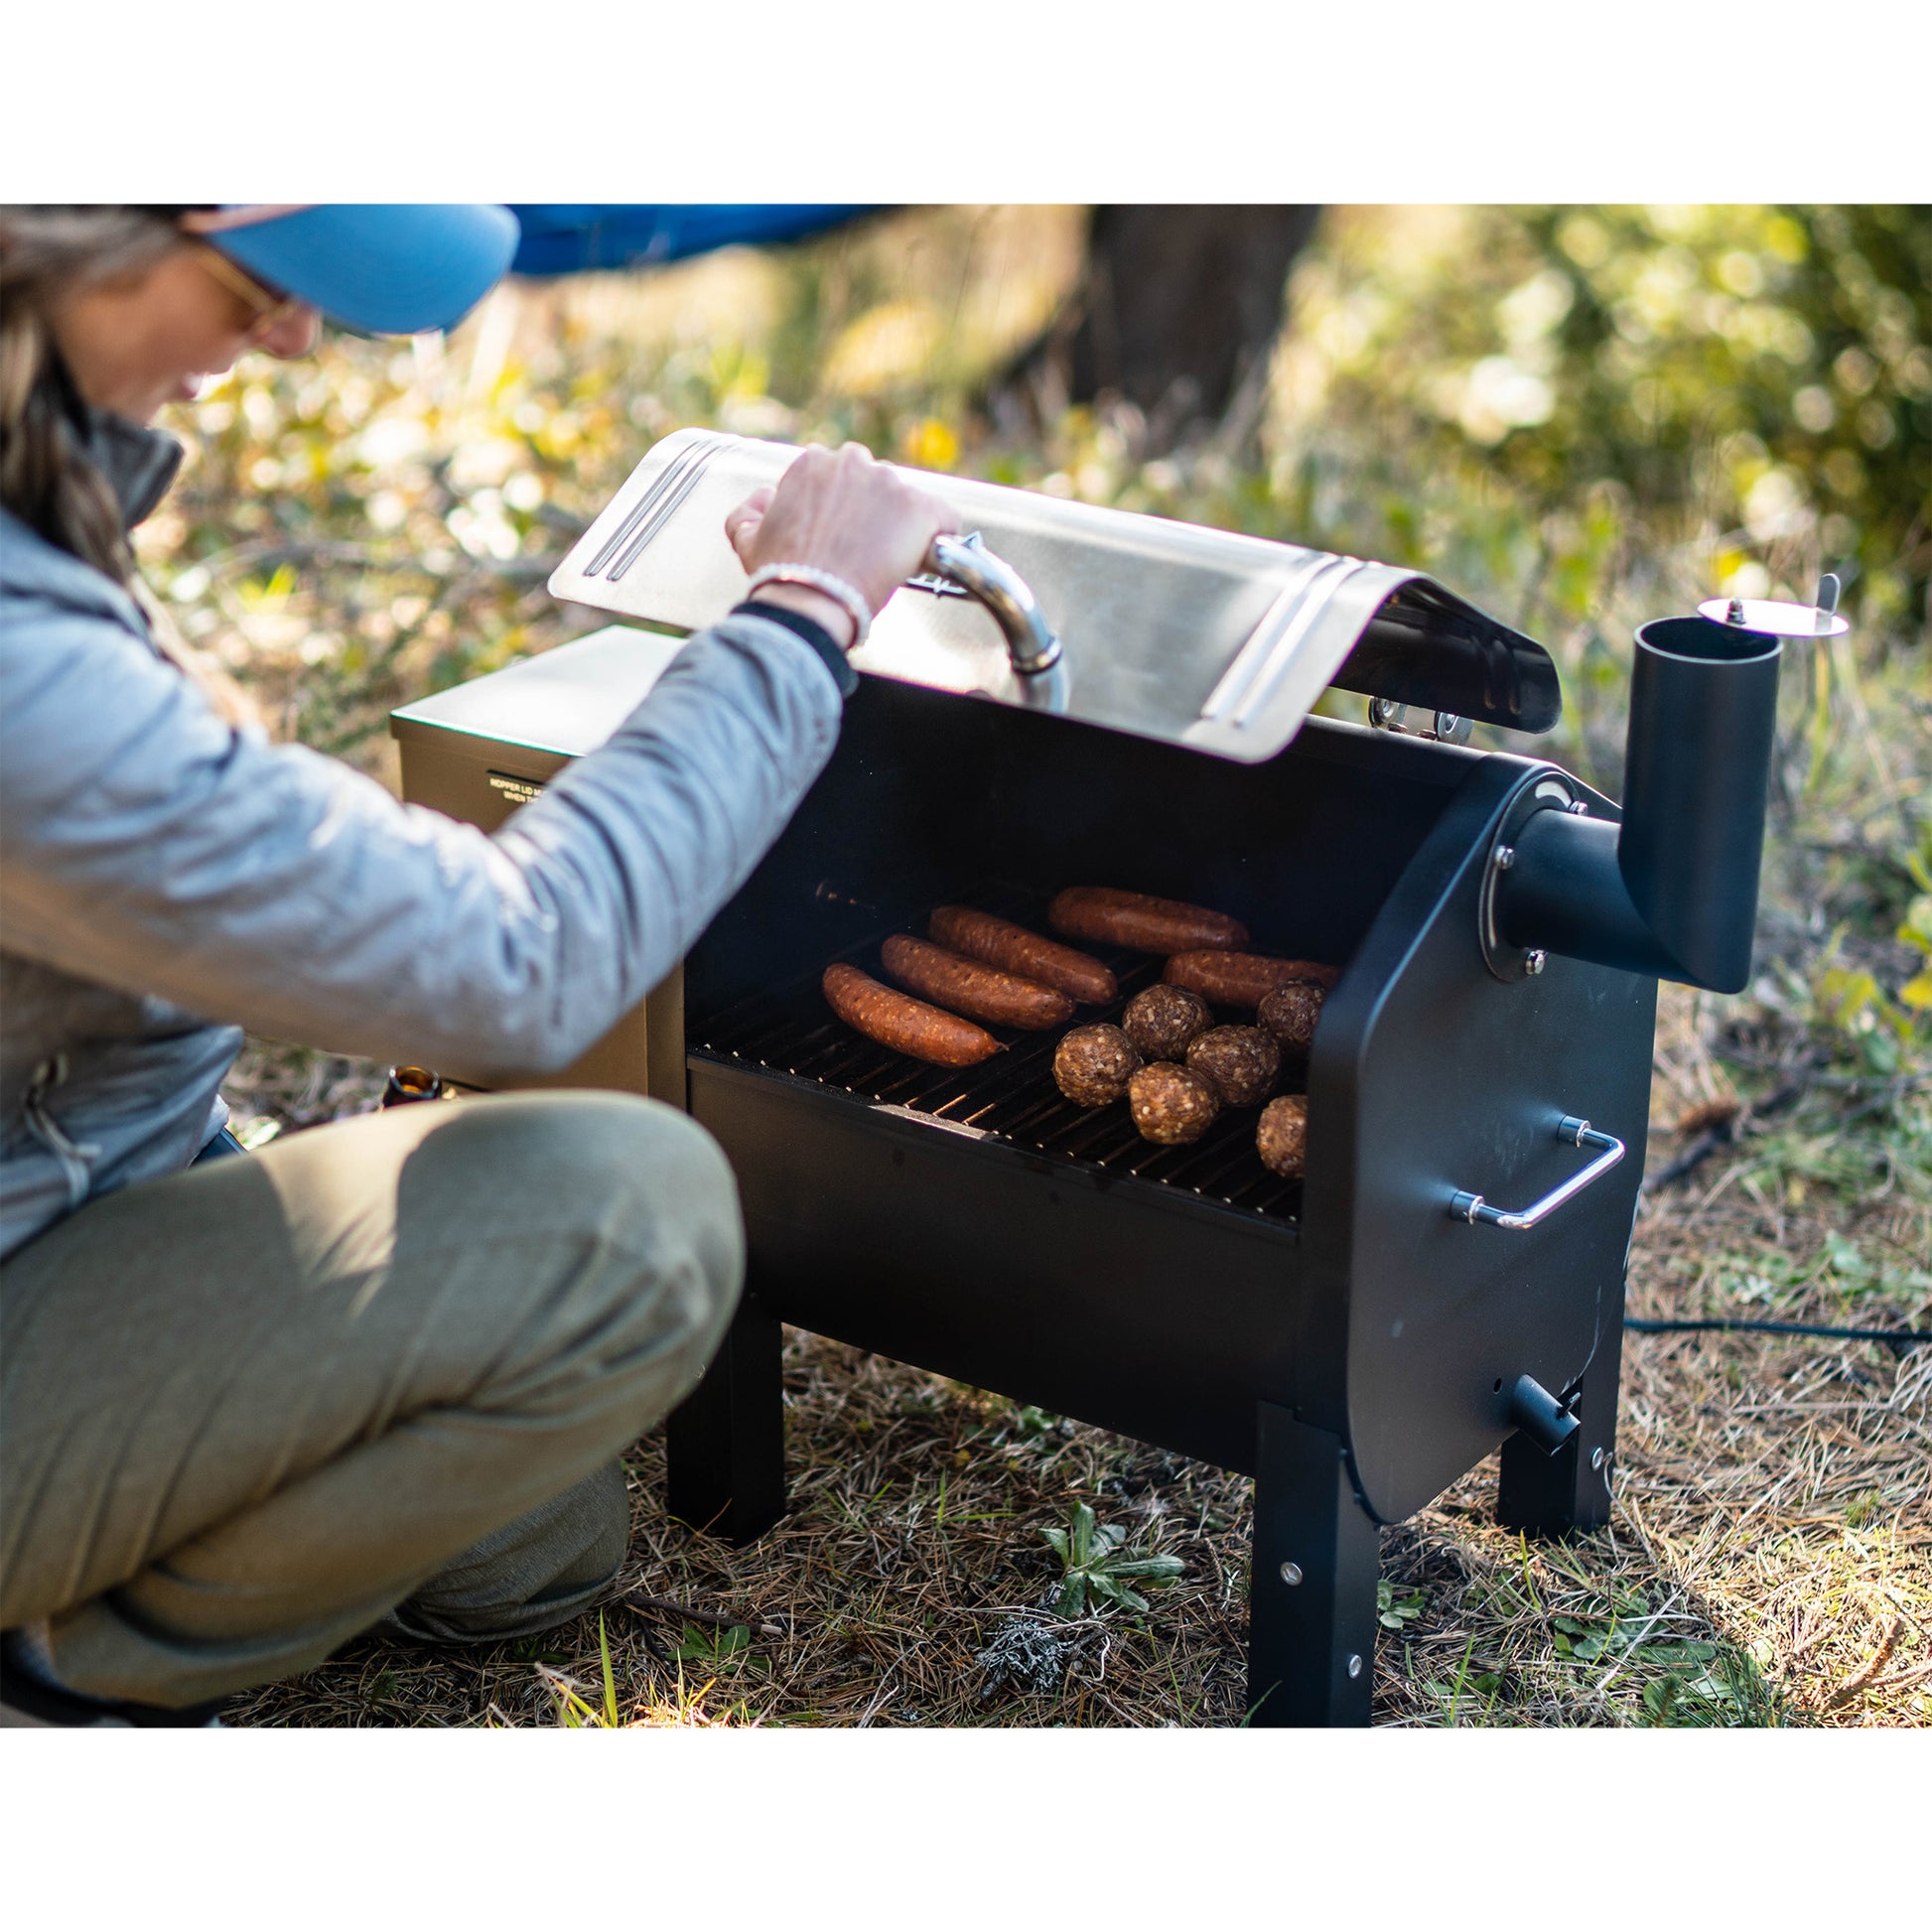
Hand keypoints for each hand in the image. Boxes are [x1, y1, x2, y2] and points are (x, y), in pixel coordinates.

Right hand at [724, 443, 958, 648]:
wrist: (812, 601)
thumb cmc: (782, 576)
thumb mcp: (746, 540)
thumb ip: (748, 512)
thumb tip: (763, 499)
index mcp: (811, 464)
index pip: (841, 479)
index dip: (846, 510)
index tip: (845, 535)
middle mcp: (851, 462)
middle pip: (876, 484)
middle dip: (875, 513)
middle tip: (867, 550)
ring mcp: (889, 483)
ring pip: (907, 502)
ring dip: (903, 526)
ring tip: (891, 561)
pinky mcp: (920, 509)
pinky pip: (945, 518)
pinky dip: (942, 537)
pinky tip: (930, 557)